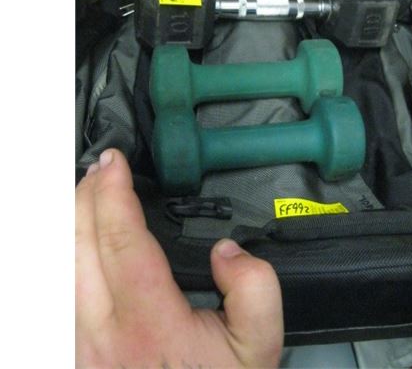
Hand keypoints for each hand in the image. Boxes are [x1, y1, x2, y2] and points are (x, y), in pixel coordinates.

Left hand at [76, 149, 283, 368]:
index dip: (114, 192)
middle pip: (75, 245)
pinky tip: (74, 241)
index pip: (122, 240)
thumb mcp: (259, 347)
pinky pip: (52, 292)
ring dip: (67, 222)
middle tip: (99, 168)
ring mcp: (75, 347)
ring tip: (86, 194)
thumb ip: (256, 288)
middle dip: (84, 195)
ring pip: (54, 267)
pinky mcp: (70, 354)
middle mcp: (100, 335)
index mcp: (149, 324)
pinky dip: (60, 255)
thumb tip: (226, 250)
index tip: (114, 162)